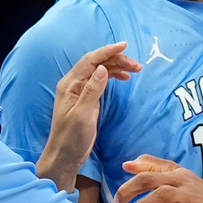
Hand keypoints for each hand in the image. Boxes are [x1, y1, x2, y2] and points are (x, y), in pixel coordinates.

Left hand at [37, 43, 140, 191]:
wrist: (64, 156)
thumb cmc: (71, 138)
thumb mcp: (83, 114)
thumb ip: (93, 90)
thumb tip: (103, 68)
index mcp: (70, 84)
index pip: (90, 60)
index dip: (108, 51)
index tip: (125, 46)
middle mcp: (74, 84)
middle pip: (97, 63)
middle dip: (117, 60)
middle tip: (137, 65)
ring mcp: (80, 91)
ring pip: (100, 71)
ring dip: (117, 67)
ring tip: (135, 70)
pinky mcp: (86, 99)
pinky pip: (100, 81)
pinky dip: (113, 77)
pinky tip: (124, 78)